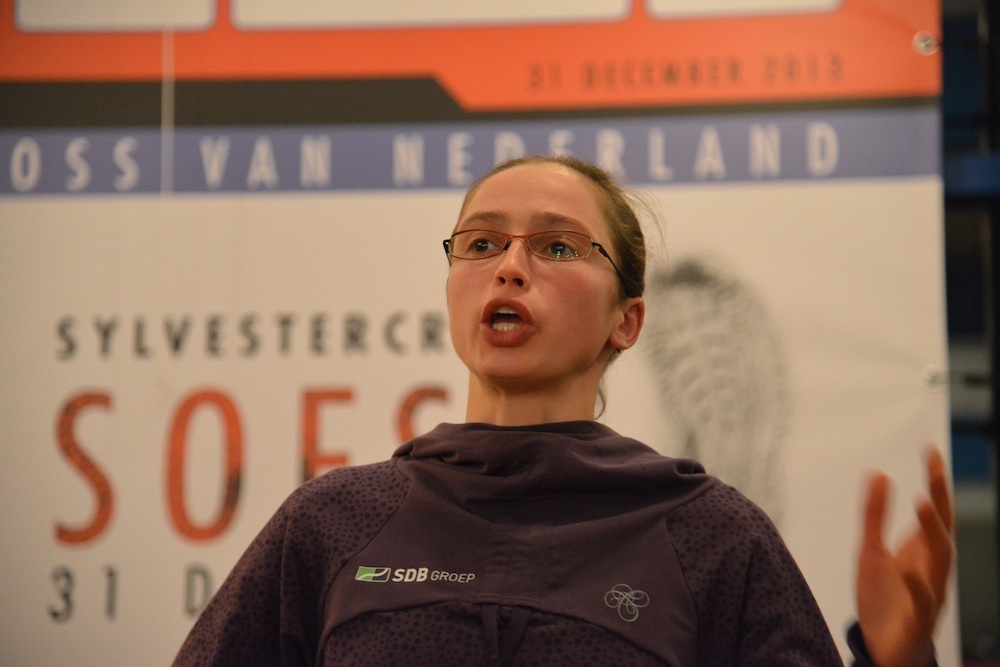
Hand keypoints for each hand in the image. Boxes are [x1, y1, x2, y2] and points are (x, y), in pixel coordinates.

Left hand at [856, 448, 954, 666]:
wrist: (882, 650)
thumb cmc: (883, 600)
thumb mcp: (869, 551)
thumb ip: (874, 515)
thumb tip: (878, 473)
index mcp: (922, 552)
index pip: (935, 512)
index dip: (935, 482)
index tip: (931, 450)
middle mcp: (932, 571)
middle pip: (942, 531)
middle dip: (939, 499)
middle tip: (932, 469)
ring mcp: (929, 596)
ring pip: (941, 564)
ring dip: (934, 533)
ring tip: (923, 503)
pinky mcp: (917, 622)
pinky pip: (923, 603)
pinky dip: (919, 586)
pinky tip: (907, 567)